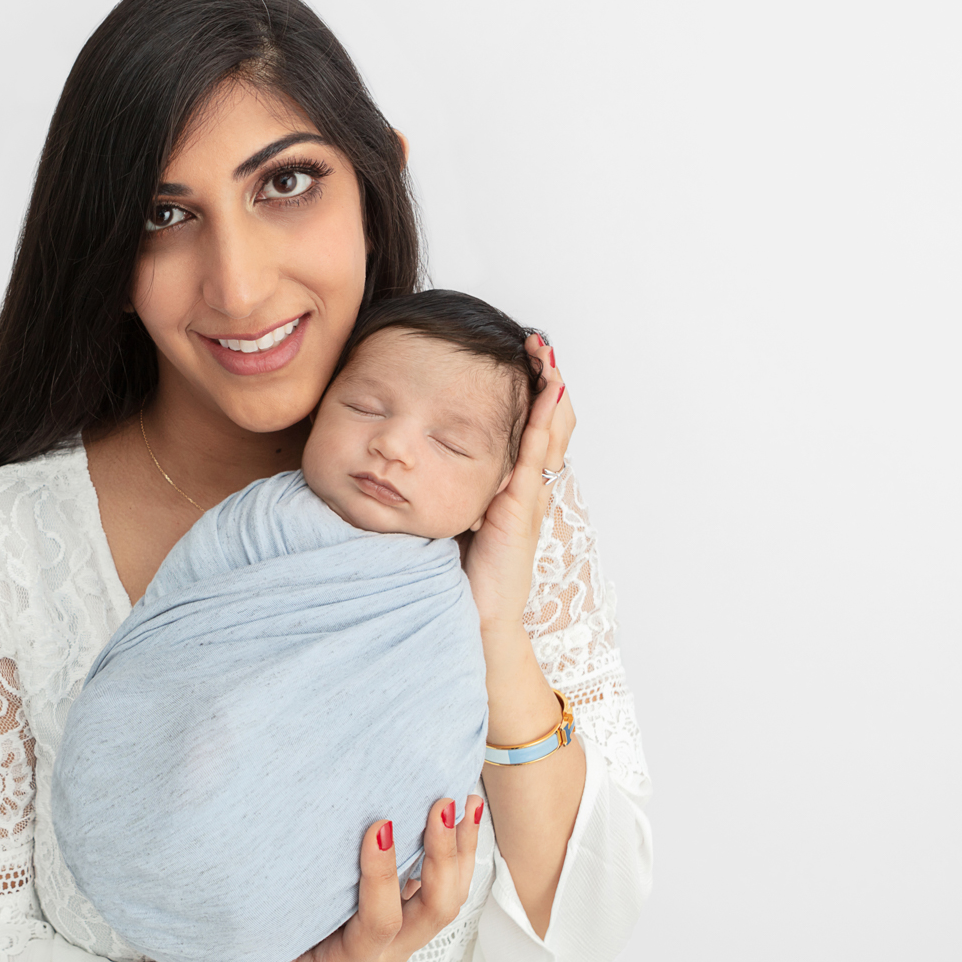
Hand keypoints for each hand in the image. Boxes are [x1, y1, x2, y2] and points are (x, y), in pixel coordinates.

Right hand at [220, 794, 484, 961]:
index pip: (380, 922)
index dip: (383, 879)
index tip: (378, 828)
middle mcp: (389, 949)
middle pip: (435, 909)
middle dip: (442, 857)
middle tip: (441, 807)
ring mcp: (402, 933)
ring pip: (447, 895)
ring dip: (461, 850)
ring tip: (467, 800)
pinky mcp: (402, 914)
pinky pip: (440, 884)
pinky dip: (456, 849)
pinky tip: (460, 812)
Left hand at [462, 334, 573, 628]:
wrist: (475, 618)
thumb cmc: (462, 574)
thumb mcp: (453, 518)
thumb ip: (447, 489)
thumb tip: (413, 459)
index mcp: (512, 488)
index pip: (527, 429)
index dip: (530, 393)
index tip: (523, 355)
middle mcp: (526, 488)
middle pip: (545, 423)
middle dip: (544, 380)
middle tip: (538, 343)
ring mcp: (527, 497)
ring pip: (546, 433)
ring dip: (548, 391)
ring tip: (544, 355)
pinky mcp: (519, 509)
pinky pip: (533, 458)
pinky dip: (541, 424)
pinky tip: (545, 395)